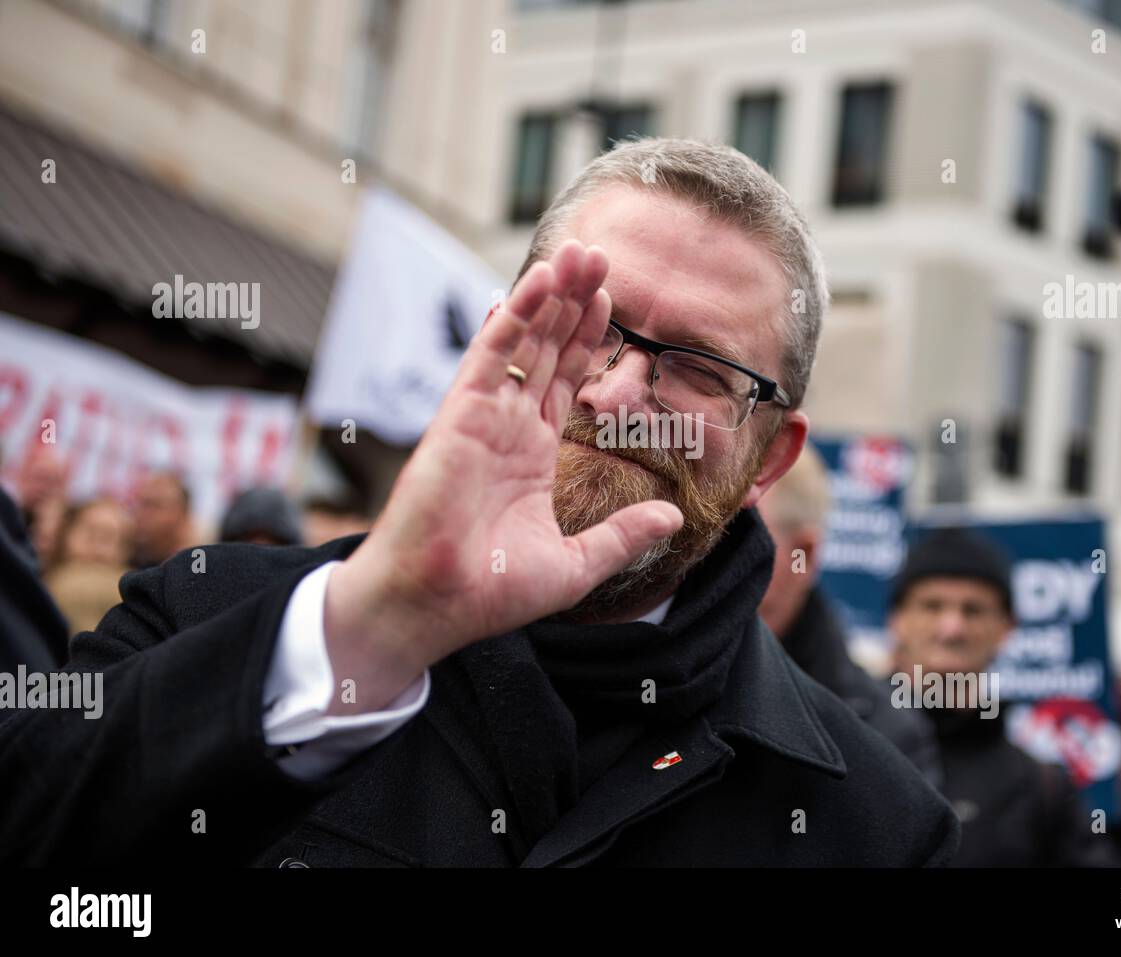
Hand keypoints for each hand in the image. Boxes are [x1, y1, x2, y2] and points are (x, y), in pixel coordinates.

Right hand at [321, 240, 682, 711]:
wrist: (434, 604)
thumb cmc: (491, 593)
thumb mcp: (577, 564)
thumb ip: (623, 536)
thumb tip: (674, 518)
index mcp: (532, 455)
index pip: (567, 382)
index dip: (590, 342)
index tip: (611, 302)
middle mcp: (509, 427)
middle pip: (549, 349)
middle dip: (575, 303)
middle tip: (600, 255)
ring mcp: (485, 416)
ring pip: (525, 340)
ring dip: (553, 296)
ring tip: (582, 252)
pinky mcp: (462, 413)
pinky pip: (493, 353)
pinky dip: (517, 314)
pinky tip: (543, 280)